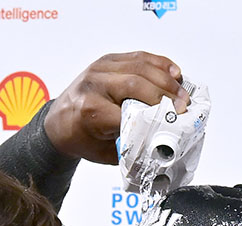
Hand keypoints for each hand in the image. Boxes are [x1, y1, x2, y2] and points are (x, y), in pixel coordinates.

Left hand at [44, 52, 186, 165]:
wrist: (59, 122)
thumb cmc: (81, 137)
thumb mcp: (103, 152)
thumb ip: (129, 147)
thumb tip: (160, 142)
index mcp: (89, 111)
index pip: (127, 112)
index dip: (153, 117)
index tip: (173, 124)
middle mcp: (93, 85)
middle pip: (137, 84)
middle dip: (164, 96)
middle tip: (182, 107)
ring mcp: (100, 68)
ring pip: (141, 66)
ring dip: (166, 80)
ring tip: (182, 93)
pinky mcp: (108, 59)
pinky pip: (139, 57)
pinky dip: (160, 64)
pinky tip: (174, 74)